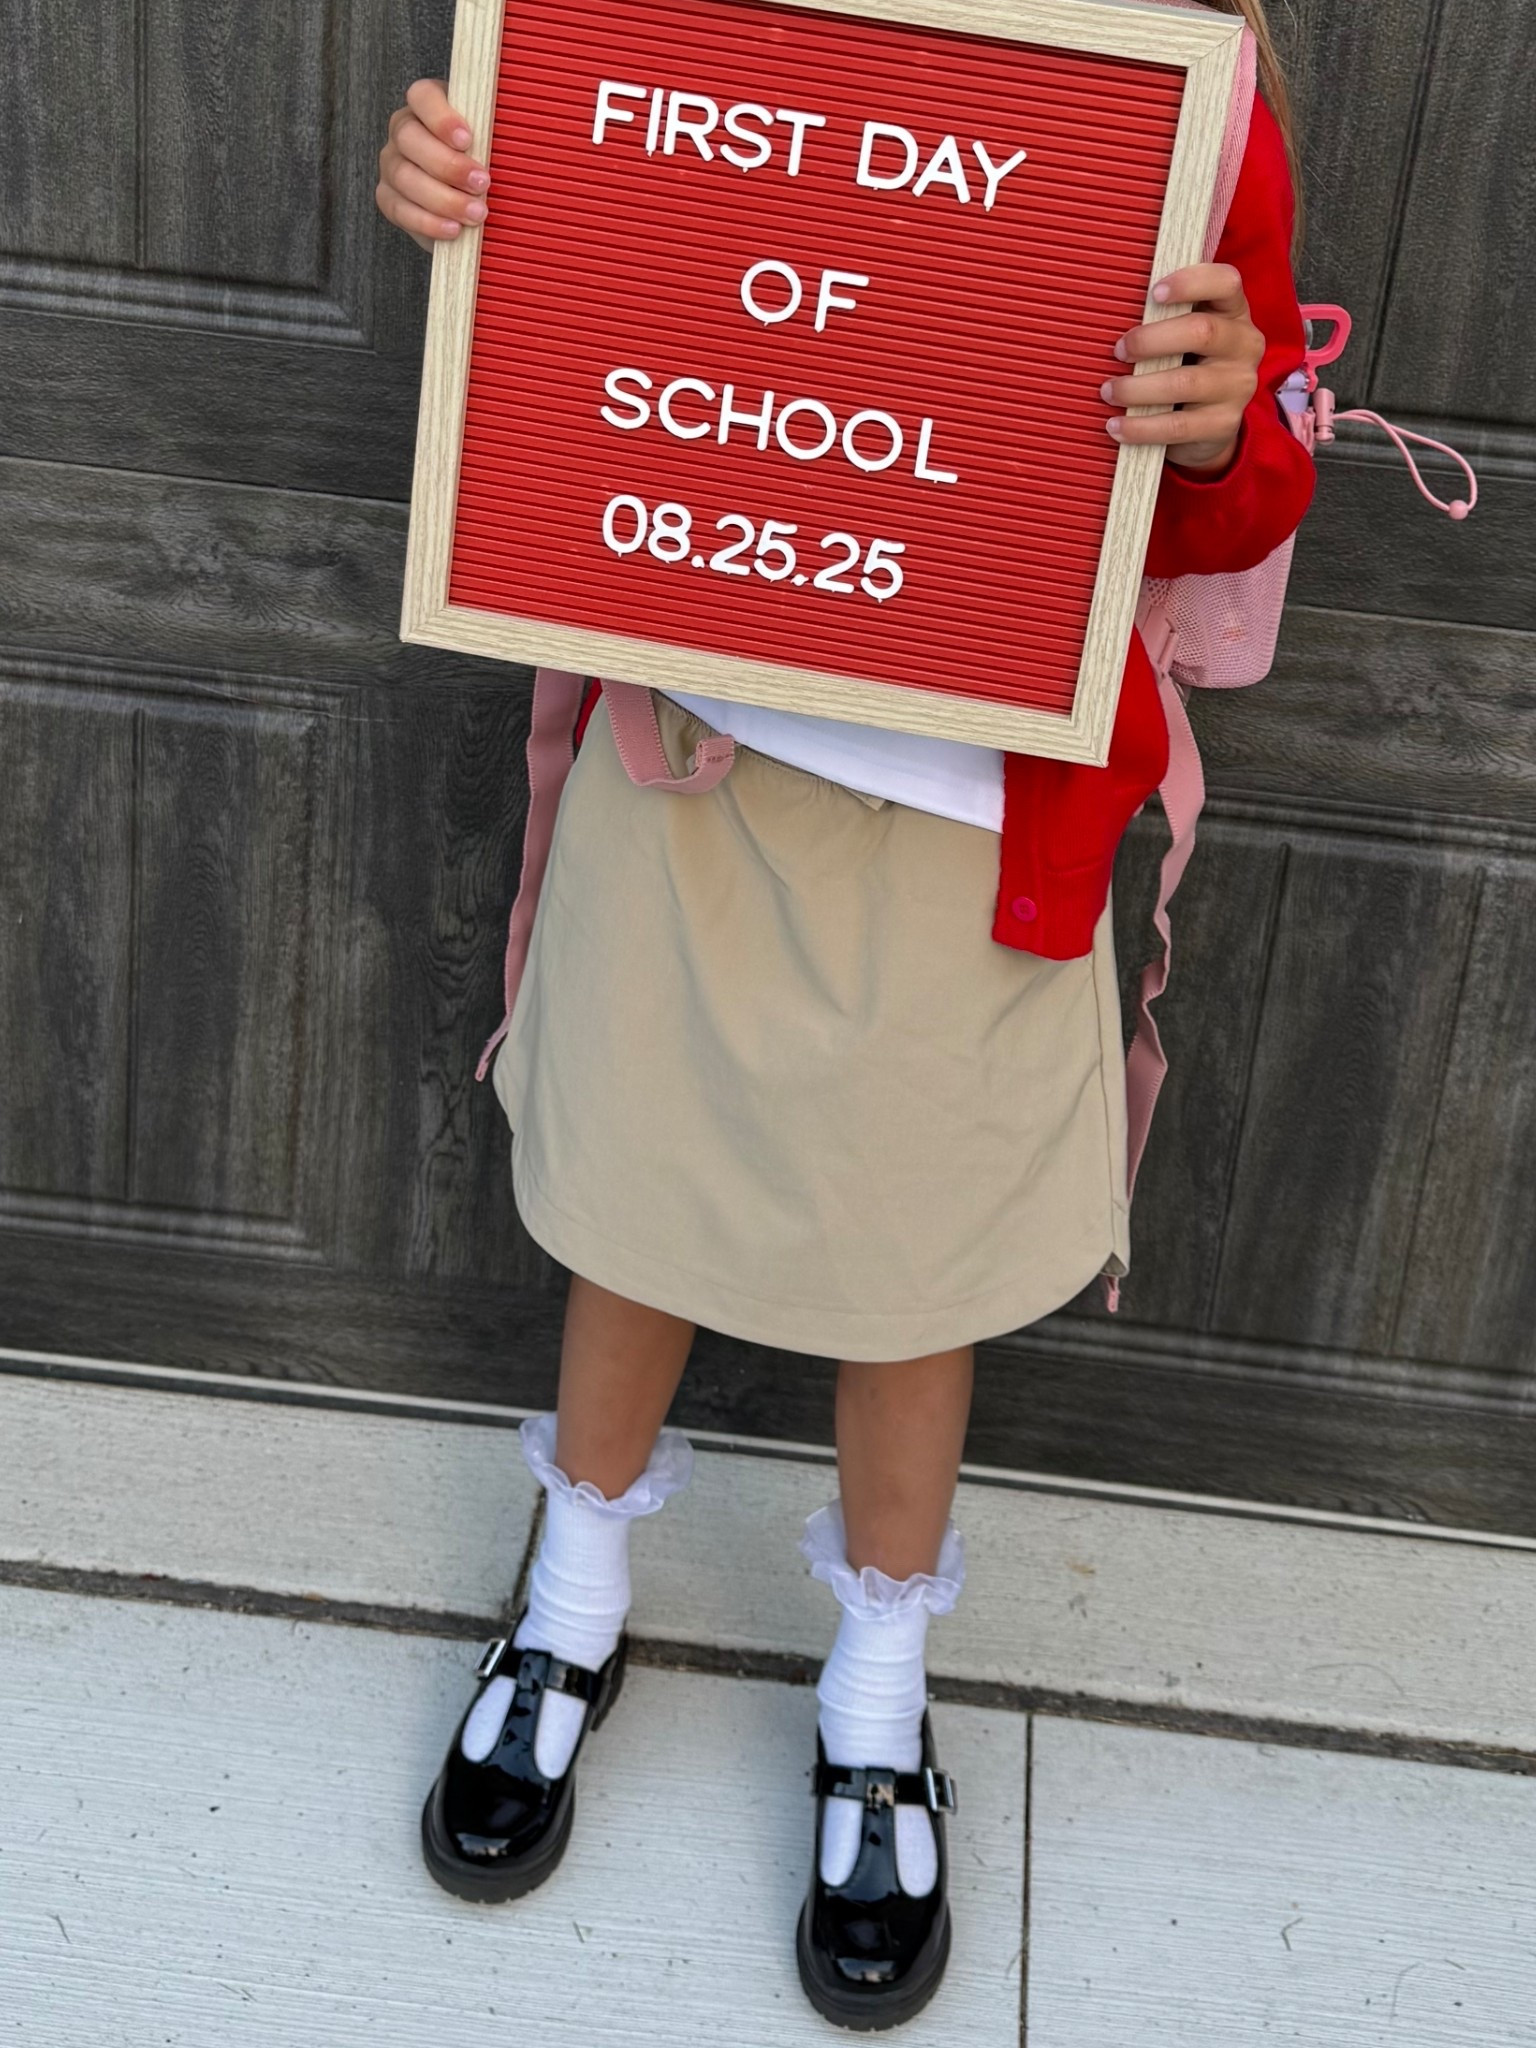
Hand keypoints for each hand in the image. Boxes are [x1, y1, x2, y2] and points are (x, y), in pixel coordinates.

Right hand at [376, 78, 490, 252]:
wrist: (472, 205)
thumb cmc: (486, 164)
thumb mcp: (494, 143)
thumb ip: (496, 134)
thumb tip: (524, 138)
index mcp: (426, 106)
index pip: (422, 96)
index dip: (441, 117)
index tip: (467, 139)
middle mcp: (403, 131)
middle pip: (410, 139)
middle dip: (448, 165)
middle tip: (483, 183)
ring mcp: (393, 164)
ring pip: (405, 177)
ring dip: (443, 199)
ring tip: (476, 214)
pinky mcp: (389, 198)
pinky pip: (399, 209)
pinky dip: (427, 222)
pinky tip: (453, 230)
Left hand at [1102, 263, 1263, 471]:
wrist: (1207, 424)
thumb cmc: (1184, 364)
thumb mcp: (1183, 334)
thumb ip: (1164, 317)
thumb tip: (1113, 310)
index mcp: (1233, 312)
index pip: (1226, 283)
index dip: (1190, 282)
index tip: (1154, 293)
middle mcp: (1243, 345)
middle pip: (1201, 332)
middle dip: (1151, 340)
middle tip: (1118, 350)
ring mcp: (1238, 386)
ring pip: (1185, 382)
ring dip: (1138, 388)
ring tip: (1109, 391)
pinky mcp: (1224, 424)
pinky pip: (1178, 426)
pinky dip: (1141, 427)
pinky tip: (1116, 426)